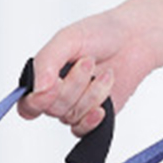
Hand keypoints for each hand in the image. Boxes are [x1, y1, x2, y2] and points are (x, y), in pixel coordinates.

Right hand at [20, 8, 158, 136]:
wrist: (135, 39)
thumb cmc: (101, 33)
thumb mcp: (68, 39)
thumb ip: (47, 61)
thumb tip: (38, 90)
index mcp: (44, 74)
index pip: (27, 103)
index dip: (37, 101)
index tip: (53, 87)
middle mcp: (57, 93)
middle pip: (52, 108)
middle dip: (74, 85)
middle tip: (88, 62)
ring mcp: (75, 106)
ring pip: (71, 117)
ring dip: (92, 94)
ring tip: (104, 73)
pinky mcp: (93, 116)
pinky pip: (83, 130)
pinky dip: (92, 119)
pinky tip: (102, 107)